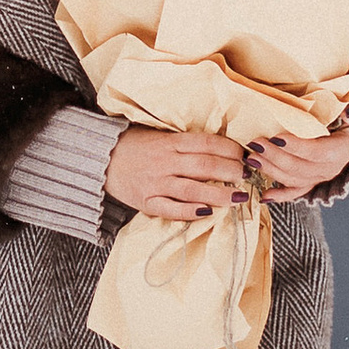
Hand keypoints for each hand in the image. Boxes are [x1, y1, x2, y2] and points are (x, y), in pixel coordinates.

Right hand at [104, 126, 253, 221]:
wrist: (101, 159)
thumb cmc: (136, 145)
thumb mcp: (160, 135)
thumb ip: (186, 143)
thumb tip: (222, 148)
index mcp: (170, 142)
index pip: (207, 143)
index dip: (230, 149)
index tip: (245, 155)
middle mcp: (165, 161)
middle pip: (205, 166)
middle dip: (231, 171)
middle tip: (248, 175)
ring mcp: (156, 183)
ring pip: (193, 189)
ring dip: (219, 194)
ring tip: (239, 197)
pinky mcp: (147, 202)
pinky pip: (172, 209)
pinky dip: (191, 212)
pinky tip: (208, 212)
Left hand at [248, 93, 348, 201]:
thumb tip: (347, 112)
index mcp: (341, 151)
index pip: (316, 152)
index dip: (295, 147)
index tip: (276, 137)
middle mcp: (330, 169)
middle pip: (299, 167)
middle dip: (274, 157)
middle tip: (255, 143)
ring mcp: (320, 177)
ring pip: (293, 179)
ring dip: (270, 171)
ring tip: (251, 158)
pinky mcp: (313, 180)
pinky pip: (296, 191)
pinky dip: (280, 196)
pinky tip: (264, 195)